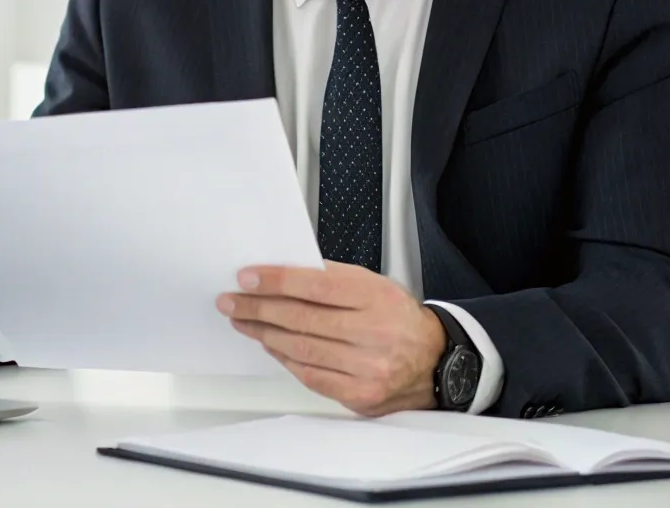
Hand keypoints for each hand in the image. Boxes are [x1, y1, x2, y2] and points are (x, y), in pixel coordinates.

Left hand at [218, 261, 447, 415]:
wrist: (436, 362)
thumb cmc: (398, 318)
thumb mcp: (374, 285)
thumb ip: (332, 278)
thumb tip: (281, 274)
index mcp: (377, 298)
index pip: (317, 285)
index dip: (277, 281)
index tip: (248, 278)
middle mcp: (375, 334)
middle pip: (302, 319)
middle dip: (259, 308)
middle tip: (233, 300)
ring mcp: (368, 369)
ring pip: (301, 349)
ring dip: (264, 334)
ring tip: (244, 321)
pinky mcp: (360, 396)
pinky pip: (310, 375)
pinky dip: (285, 359)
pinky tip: (270, 345)